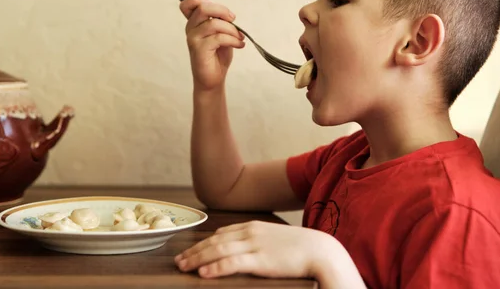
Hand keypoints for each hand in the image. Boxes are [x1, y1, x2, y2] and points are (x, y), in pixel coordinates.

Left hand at [174, 221, 345, 279]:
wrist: (321, 250)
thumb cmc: (301, 248)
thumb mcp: (275, 239)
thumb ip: (259, 241)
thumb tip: (246, 249)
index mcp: (253, 227)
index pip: (221, 233)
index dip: (202, 242)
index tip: (190, 250)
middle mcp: (250, 233)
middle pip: (214, 241)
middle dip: (194, 251)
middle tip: (178, 260)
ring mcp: (254, 245)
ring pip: (218, 250)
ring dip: (198, 259)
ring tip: (183, 267)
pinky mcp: (260, 260)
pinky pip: (232, 263)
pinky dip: (215, 268)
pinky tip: (203, 273)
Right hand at [180, 0, 244, 90]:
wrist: (213, 79)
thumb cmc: (217, 55)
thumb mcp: (220, 33)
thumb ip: (220, 21)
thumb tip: (228, 14)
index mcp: (195, 22)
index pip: (191, 2)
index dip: (206, 0)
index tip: (223, 14)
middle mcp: (191, 28)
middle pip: (203, 7)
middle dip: (222, 11)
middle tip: (233, 20)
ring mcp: (193, 38)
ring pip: (214, 23)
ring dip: (232, 30)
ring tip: (239, 38)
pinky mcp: (198, 49)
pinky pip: (218, 38)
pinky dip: (233, 40)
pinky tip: (239, 45)